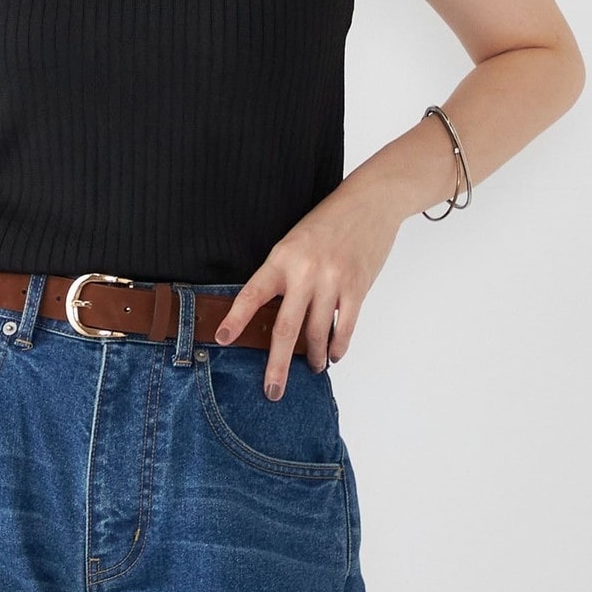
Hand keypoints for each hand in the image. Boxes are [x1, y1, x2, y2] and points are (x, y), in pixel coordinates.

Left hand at [212, 181, 402, 399]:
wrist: (369, 201)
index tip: (222, 339)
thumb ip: (284, 275)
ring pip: (318, 333)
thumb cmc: (328, 222)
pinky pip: (345, 327)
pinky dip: (339, 346)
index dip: (236, 319)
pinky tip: (334, 356)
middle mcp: (304, 272)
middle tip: (272, 390)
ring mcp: (332, 281)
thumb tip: (275, 317)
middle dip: (277, 365)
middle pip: (286, 329)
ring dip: (314, 357)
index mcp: (282, 258)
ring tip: (313, 369)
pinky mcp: (357, 287)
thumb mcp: (295, 241)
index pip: (252, 294)